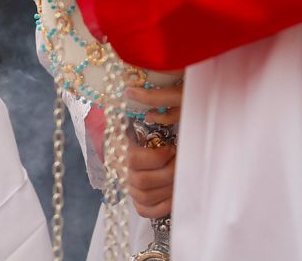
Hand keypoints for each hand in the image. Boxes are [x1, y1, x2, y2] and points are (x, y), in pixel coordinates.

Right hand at [125, 82, 182, 217]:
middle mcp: (122, 169)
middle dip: (168, 173)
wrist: (150, 151)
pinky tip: (173, 194)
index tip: (172, 149)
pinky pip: (146, 211)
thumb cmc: (159, 128)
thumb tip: (131, 91)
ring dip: (168, 187)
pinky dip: (162, 205)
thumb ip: (151, 103)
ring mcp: (130, 187)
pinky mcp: (140, 203)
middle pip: (141, 181)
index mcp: (122, 146)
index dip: (156, 157)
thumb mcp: (161, 113)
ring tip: (179, 173)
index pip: (133, 159)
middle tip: (179, 162)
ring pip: (145, 196)